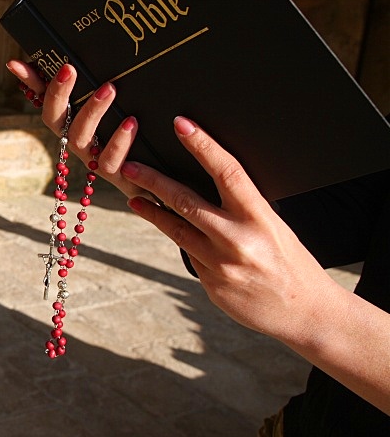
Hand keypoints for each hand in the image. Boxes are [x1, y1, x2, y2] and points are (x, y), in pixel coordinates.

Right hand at [6, 59, 148, 199]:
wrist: (154, 178)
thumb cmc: (128, 136)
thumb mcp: (114, 105)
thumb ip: (90, 83)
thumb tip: (60, 59)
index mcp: (70, 122)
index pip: (42, 98)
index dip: (30, 82)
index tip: (18, 63)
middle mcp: (75, 140)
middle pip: (54, 119)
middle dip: (58, 94)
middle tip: (71, 69)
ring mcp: (92, 158)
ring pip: (80, 138)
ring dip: (92, 112)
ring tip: (109, 89)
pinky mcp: (115, 174)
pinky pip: (109, 161)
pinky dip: (119, 142)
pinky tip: (131, 122)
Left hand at [118, 117, 389, 413]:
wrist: (306, 312)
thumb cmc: (290, 260)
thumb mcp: (272, 225)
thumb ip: (241, 207)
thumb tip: (207, 182)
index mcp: (259, 217)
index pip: (227, 172)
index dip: (202, 145)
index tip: (181, 124)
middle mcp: (237, 240)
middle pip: (186, 201)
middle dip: (153, 181)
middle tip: (130, 166)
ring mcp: (220, 265)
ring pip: (176, 230)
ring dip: (152, 211)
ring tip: (134, 197)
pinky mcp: (210, 284)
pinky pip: (188, 255)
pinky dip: (182, 241)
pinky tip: (175, 234)